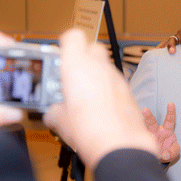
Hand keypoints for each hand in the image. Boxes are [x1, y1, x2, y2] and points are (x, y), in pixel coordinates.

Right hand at [43, 29, 156, 168]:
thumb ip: (53, 109)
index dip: (66, 43)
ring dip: (95, 75)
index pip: (73, 36)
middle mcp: (99, 66)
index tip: (60, 55)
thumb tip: (52, 113)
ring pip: (104, 66)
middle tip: (71, 76)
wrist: (120, 144)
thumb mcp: (58, 120)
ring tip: (84, 96)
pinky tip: (100, 107)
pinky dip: (107, 88)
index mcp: (77, 65)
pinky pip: (114, 82)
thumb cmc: (89, 129)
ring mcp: (116, 77)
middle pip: (91, 47)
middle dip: (82, 58)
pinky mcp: (128, 90)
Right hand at [142, 103, 179, 162]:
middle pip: (152, 122)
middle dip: (148, 116)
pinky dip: (141, 149)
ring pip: (143, 131)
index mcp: (167, 131)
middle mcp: (156, 132)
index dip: (171, 112)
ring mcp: (147, 137)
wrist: (159, 157)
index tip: (171, 104)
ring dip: (139, 130)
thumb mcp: (174, 152)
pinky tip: (141, 152)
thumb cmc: (168, 151)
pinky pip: (140, 144)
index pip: (170, 120)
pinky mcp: (142, 143)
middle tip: (145, 110)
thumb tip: (164, 155)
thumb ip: (172, 152)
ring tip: (135, 131)